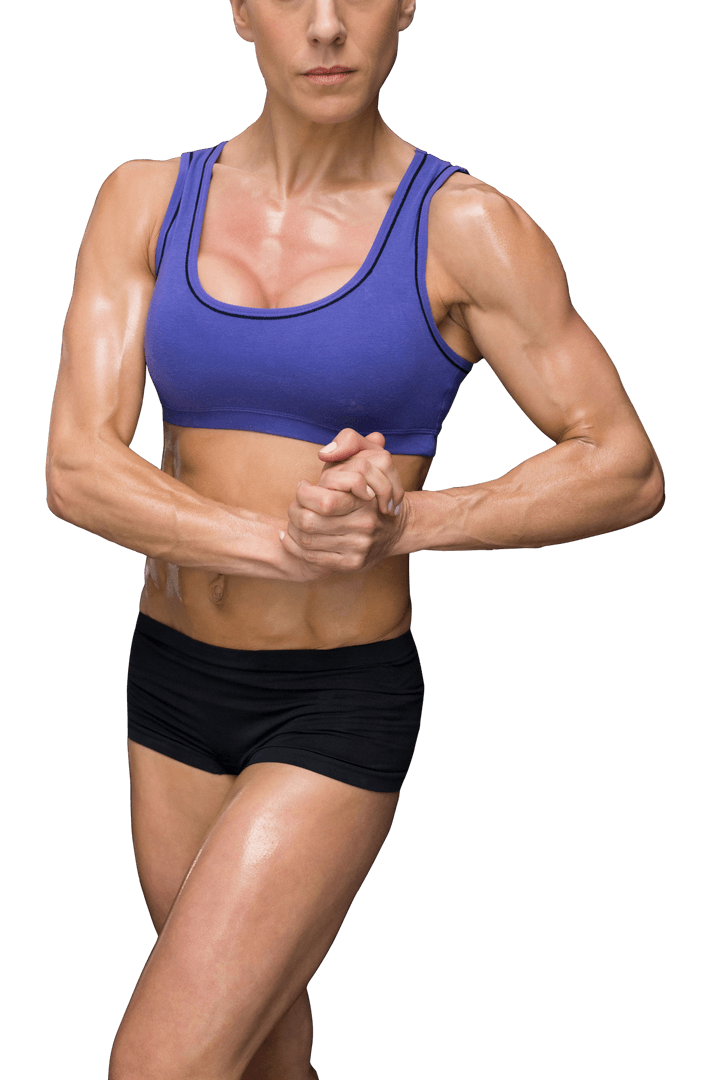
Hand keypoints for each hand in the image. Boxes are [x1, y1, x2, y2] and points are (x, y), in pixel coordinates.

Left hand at [278, 429, 408, 574]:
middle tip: (294, 505)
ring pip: (308, 540)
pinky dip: (296, 548)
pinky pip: (313, 558)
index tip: (303, 486)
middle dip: (294, 511)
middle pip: (310, 522)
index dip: (304, 493)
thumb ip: (349, 442)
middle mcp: (364, 524)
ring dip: (292, 529)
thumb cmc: (373, 490)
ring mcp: (359, 547)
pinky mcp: (352, 564)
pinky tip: (290, 538)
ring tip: (291, 520)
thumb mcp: (368, 456)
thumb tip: (325, 453)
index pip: (323, 501)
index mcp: (366, 499)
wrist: (397, 528)